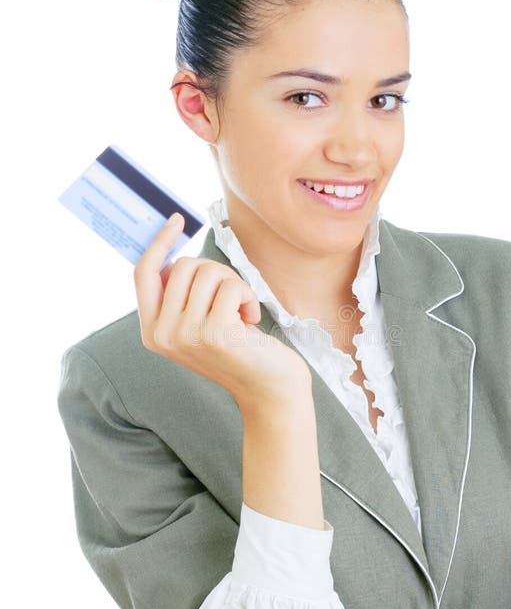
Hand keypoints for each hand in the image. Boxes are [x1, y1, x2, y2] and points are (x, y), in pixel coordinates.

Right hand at [134, 213, 310, 410]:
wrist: (270, 389)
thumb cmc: (239, 349)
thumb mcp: (198, 324)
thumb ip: (180, 297)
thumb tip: (172, 257)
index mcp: (152, 332)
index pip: (143, 274)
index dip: (158, 243)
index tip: (177, 220)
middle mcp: (162, 335)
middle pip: (181, 266)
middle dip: (214, 271)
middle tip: (232, 297)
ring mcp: (185, 336)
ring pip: (208, 272)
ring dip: (235, 285)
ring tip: (241, 312)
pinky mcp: (214, 334)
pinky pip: (232, 286)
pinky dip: (248, 296)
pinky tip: (251, 321)